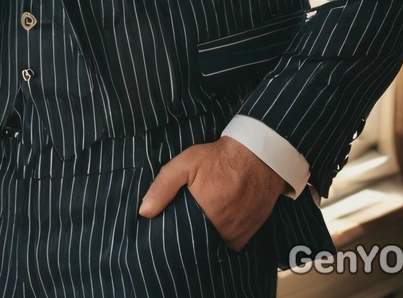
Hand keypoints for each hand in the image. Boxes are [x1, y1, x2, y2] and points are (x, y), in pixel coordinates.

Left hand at [138, 135, 285, 250]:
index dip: (173, 235)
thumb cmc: (219, 159)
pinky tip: (216, 223)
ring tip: (198, 223)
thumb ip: (163, 186)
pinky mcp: (248, 236)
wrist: (258, 156)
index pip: (181, 240)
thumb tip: (143, 212)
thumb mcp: (186, 163)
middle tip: (183, 222)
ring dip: (205, 239)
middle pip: (198, 245)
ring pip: (214, 246)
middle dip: (188, 237)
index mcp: (205, 218)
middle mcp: (223, 233)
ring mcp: (238, 237)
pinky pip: (229, 244)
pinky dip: (221, 237)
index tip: (167, 228)